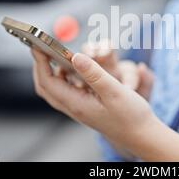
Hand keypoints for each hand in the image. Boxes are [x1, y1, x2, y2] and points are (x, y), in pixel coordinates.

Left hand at [31, 49, 157, 149]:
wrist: (141, 135)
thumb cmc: (131, 116)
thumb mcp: (114, 91)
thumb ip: (94, 74)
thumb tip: (76, 56)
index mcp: (77, 104)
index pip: (48, 81)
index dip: (40, 61)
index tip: (36, 44)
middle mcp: (74, 107)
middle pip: (46, 86)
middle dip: (40, 66)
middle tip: (40, 47)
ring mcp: (78, 108)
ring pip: (55, 89)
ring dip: (51, 71)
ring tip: (55, 54)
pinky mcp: (85, 107)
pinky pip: (67, 91)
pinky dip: (64, 77)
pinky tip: (73, 68)